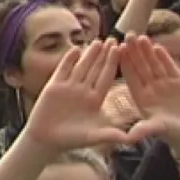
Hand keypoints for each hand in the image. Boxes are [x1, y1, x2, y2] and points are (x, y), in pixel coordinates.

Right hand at [22, 40, 149, 152]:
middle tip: (114, 39)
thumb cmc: (71, 139)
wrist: (47, 139)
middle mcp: (84, 91)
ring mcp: (69, 87)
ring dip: (89, 54)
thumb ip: (112, 136)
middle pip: (95, 69)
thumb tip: (133, 139)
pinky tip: (76, 49)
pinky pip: (63, 70)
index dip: (113, 64)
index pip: (106, 78)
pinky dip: (69, 60)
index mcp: (96, 100)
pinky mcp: (54, 86)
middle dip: (104, 55)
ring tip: (98, 41)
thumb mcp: (95, 137)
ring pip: (81, 67)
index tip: (122, 51)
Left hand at [121, 35, 179, 155]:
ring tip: (141, 37)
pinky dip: (164, 58)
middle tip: (127, 35)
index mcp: (140, 97)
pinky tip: (158, 47)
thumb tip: (128, 138)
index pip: (131, 77)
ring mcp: (164, 84)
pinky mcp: (179, 83)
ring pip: (154, 64)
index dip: (125, 63)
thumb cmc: (172, 134)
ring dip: (147, 51)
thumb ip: (144, 130)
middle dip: (134, 51)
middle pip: (141, 66)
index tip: (117, 50)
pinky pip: (170, 68)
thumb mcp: (156, 129)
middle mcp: (150, 88)